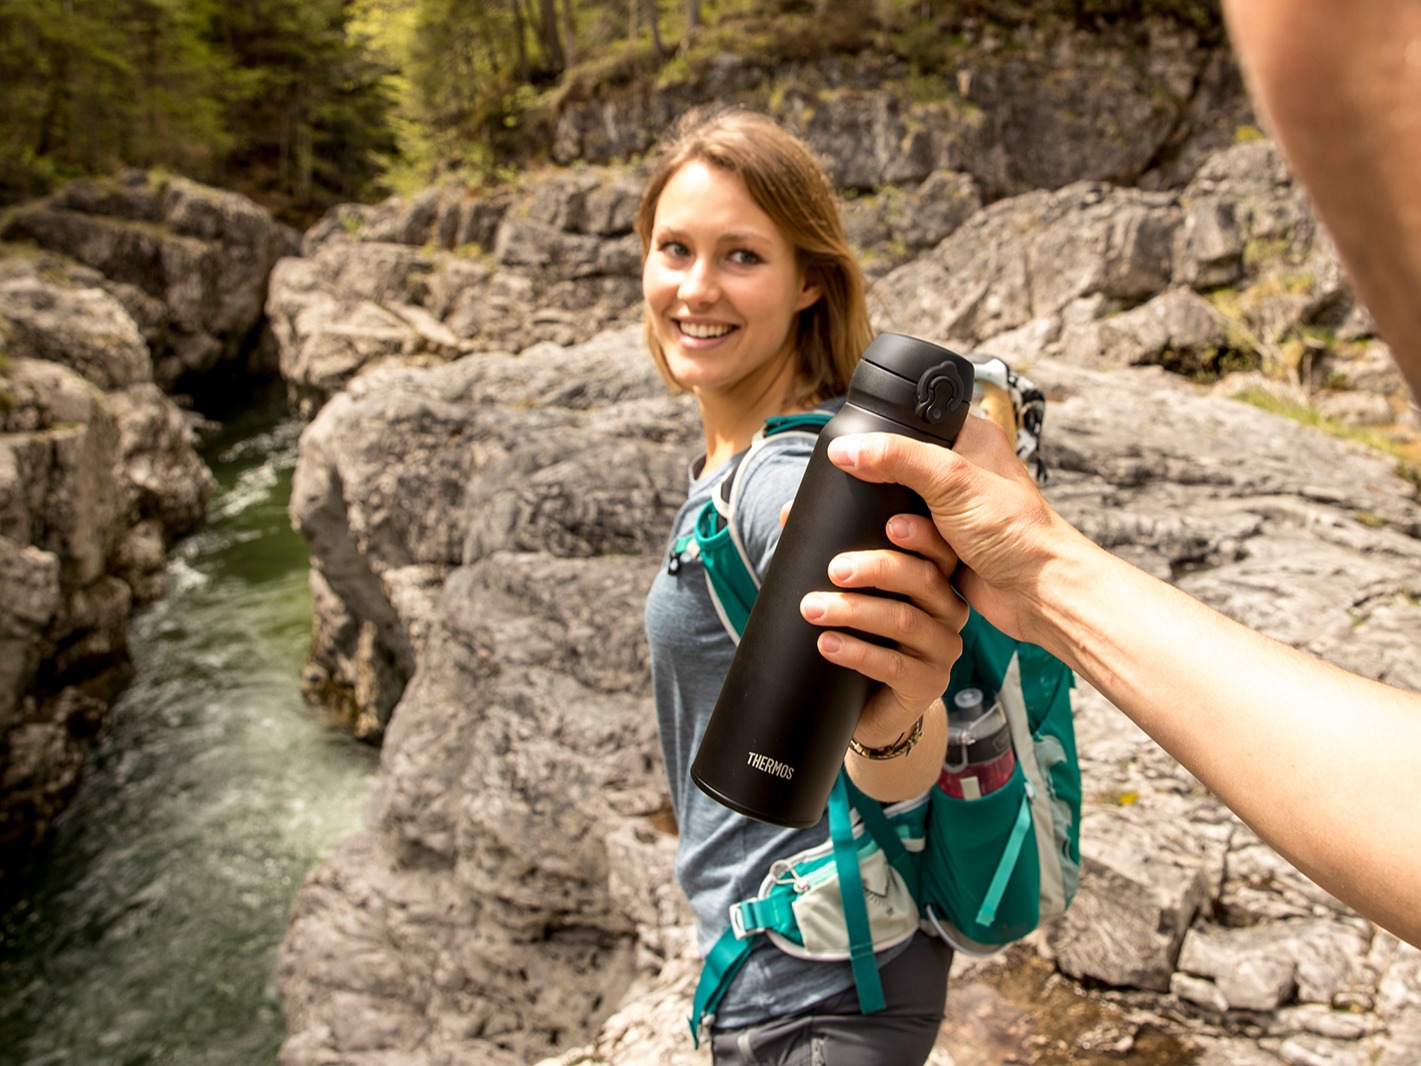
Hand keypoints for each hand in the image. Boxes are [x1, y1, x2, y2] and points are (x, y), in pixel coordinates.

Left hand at [798, 514, 966, 745]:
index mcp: (935, 580)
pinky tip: (827, 644)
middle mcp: (949, 610)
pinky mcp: (929, 684)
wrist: (869, 706)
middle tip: (832, 569)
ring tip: (812, 608)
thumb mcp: (850, 593)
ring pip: (905, 621)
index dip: (919, 533)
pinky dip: (857, 652)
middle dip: (876, 568)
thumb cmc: (862, 637)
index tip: (887, 523)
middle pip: (923, 579)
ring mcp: (944, 649)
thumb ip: (830, 552)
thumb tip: (791, 512)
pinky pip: (895, 667)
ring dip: (855, 611)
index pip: (938, 549)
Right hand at [825, 414, 1084, 644]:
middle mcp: (960, 472)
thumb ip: (896, 457)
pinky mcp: (944, 546)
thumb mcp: (951, 480)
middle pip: (896, 474)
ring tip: (930, 540)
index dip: (886, 442)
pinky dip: (915, 555)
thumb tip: (843, 449)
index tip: (867, 460)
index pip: (911, 423)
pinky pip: (907, 546)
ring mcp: (952, 512)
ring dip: (907, 534)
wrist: (1039, 592)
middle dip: (894, 499)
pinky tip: (937, 561)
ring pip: (897, 514)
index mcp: (969, 438)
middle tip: (910, 511)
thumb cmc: (1015, 530)